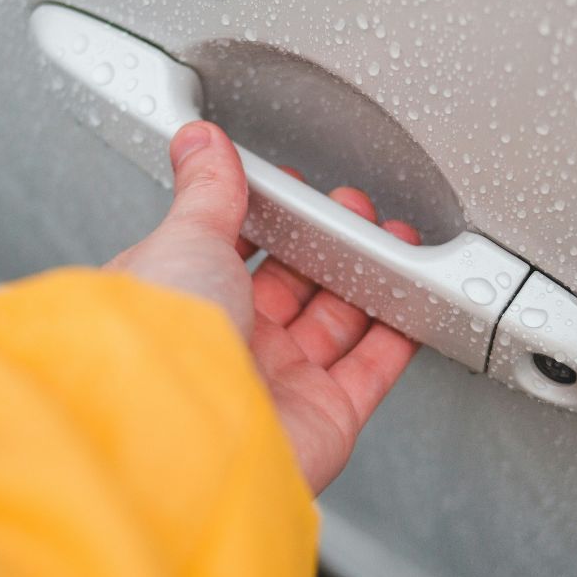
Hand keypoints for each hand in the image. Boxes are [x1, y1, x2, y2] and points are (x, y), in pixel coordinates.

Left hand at [106, 121, 421, 492]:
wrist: (188, 434)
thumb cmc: (163, 340)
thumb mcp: (183, 237)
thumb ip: (205, 190)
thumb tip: (199, 142)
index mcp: (181, 299)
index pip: (230, 250)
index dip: (269, 219)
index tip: (300, 190)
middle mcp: (226, 344)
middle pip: (291, 286)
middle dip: (327, 244)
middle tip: (357, 211)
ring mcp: (276, 384)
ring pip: (335, 323)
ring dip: (367, 281)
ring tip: (394, 240)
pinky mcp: (323, 418)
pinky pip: (372, 370)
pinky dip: (399, 335)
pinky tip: (414, 300)